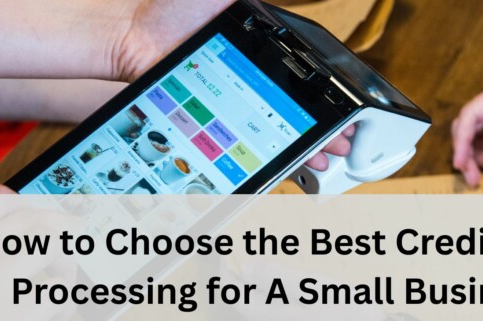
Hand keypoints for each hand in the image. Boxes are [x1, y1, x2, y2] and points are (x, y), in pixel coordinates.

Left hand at [106, 0, 352, 170]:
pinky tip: (288, 159)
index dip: (330, 94)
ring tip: (323, 155)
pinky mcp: (218, 116)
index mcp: (263, 46)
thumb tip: (279, 5)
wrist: (135, 35)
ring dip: (304, 143)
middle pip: (300, 105)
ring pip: (279, 126)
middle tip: (342, 140)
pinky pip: (249, 138)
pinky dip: (271, 151)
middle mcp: (255, 74)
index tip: (348, 109)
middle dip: (325, 126)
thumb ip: (254, 2)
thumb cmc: (174, 7)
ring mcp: (238, 97)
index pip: (307, 75)